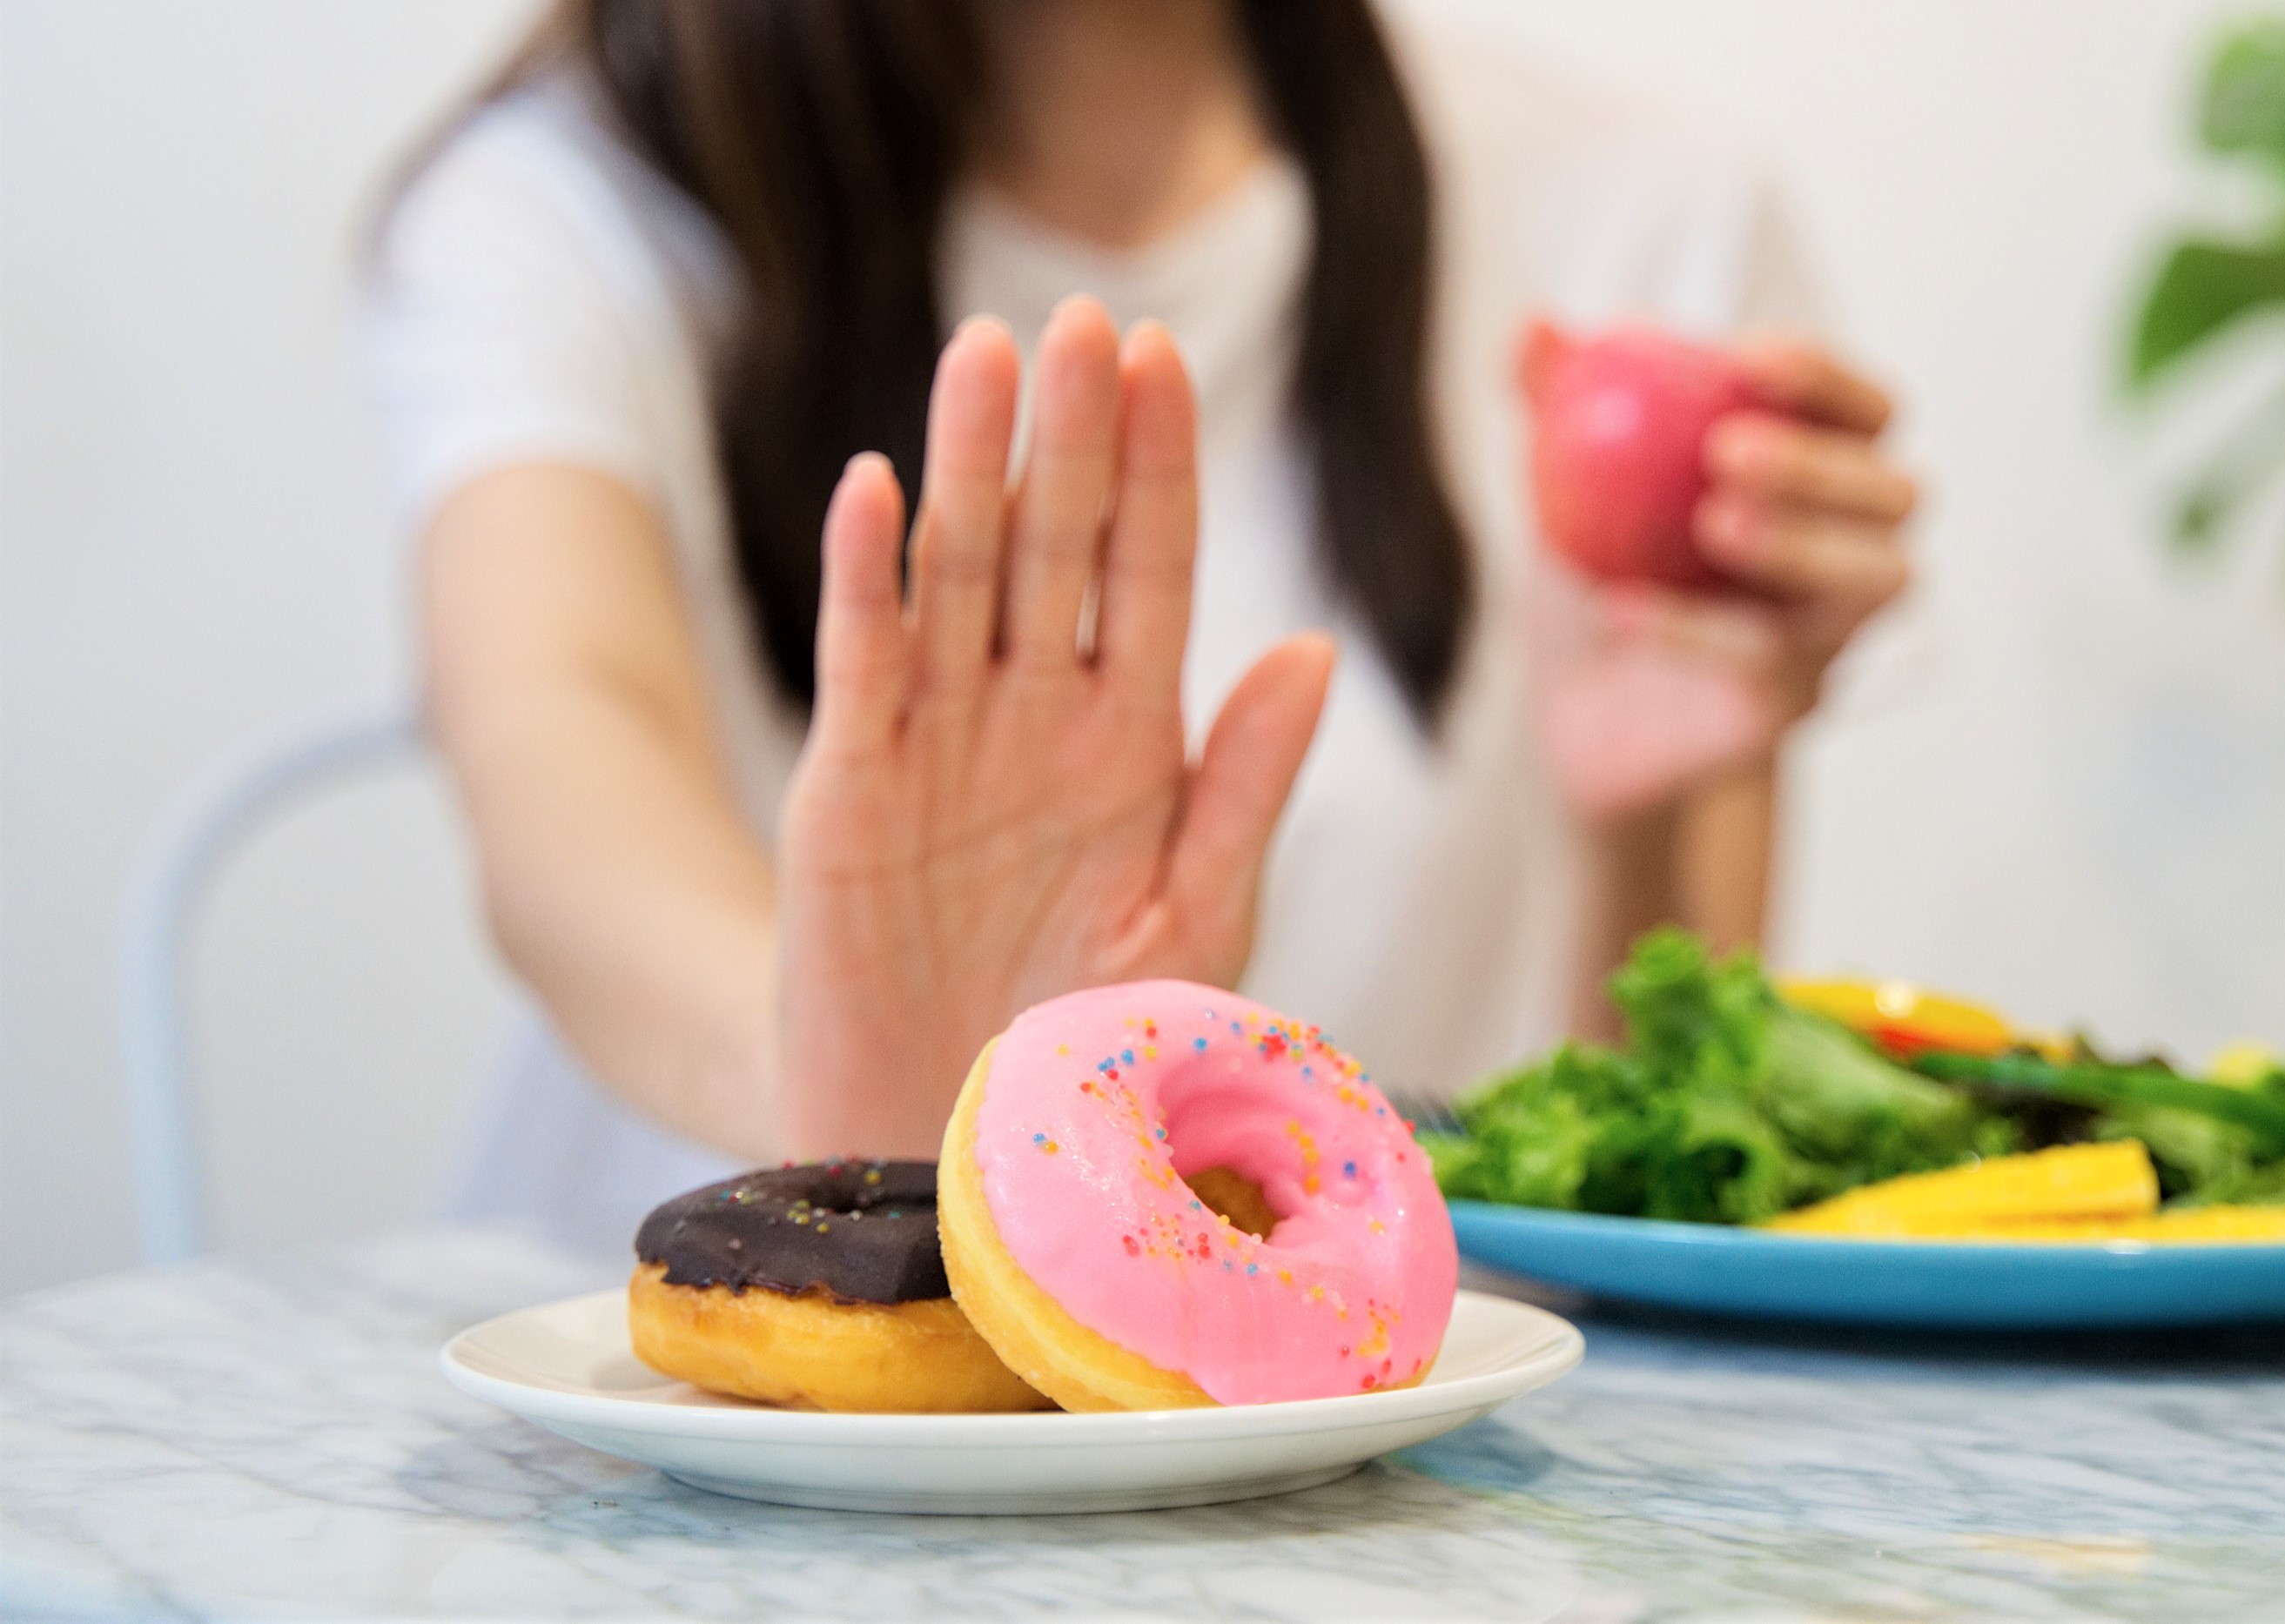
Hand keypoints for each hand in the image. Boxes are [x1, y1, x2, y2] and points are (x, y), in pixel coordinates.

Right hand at [775, 297, 1333, 1156]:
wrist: (961, 1149)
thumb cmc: (1094, 1044)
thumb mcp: (1196, 919)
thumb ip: (1247, 788)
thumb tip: (1313, 650)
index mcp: (1136, 742)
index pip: (1152, 569)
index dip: (1158, 465)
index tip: (1166, 357)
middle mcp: (1038, 717)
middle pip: (1058, 543)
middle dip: (1074, 433)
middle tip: (1084, 318)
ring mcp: (941, 743)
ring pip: (961, 574)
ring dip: (973, 464)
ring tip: (988, 353)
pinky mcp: (851, 789)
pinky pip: (863, 664)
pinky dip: (868, 580)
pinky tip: (879, 487)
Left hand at [1535, 336, 1920, 820]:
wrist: (1581, 711)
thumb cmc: (1601, 569)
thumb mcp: (1565, 479)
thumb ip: (1557, 399)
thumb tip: (1536, 322)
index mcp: (1825, 472)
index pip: (1865, 409)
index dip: (1825, 376)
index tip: (1745, 355)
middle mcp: (1857, 547)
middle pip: (1894, 493)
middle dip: (1821, 462)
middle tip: (1728, 449)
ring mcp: (1836, 632)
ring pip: (1879, 581)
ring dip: (1804, 543)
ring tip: (1713, 523)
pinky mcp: (1796, 703)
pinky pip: (1771, 665)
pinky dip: (1700, 631)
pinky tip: (1623, 608)